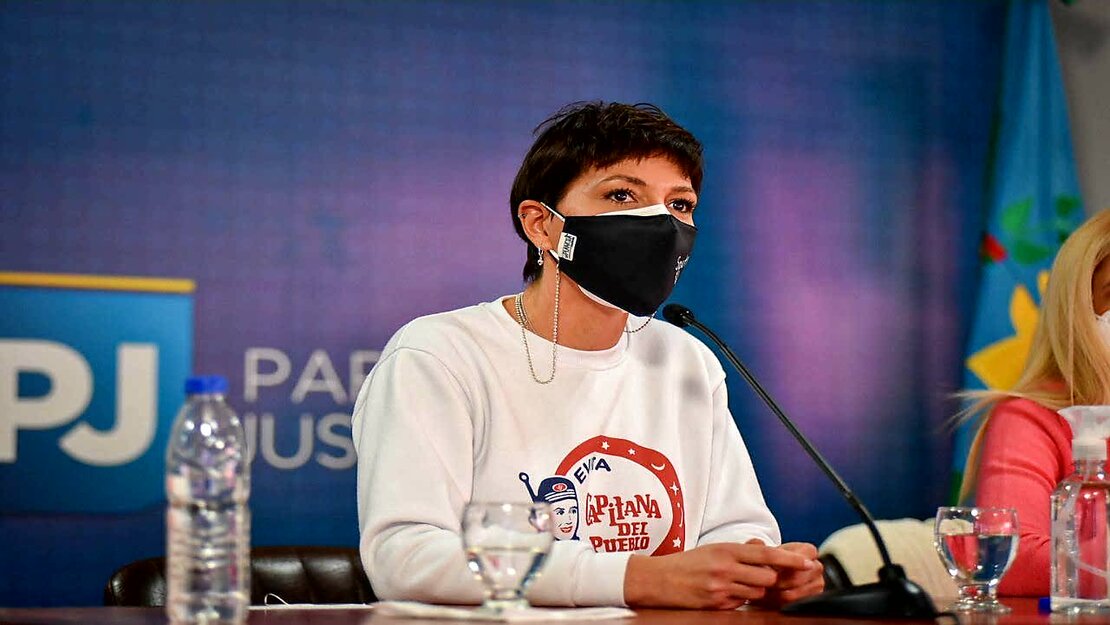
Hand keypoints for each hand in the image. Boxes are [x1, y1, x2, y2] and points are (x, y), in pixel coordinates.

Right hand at [623, 541, 816, 609]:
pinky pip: (740, 603)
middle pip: (767, 577)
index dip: (790, 559)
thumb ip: (739, 551)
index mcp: (726, 550)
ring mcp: (721, 588)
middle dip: (771, 579)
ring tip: (740, 583)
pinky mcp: (717, 604)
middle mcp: (725, 568)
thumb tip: (765, 551)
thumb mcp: (713, 549)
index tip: (807, 561)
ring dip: (755, 590)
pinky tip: (726, 593)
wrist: (659, 579)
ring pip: (756, 592)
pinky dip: (740, 599)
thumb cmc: (687, 563)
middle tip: (767, 576)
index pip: (766, 554)